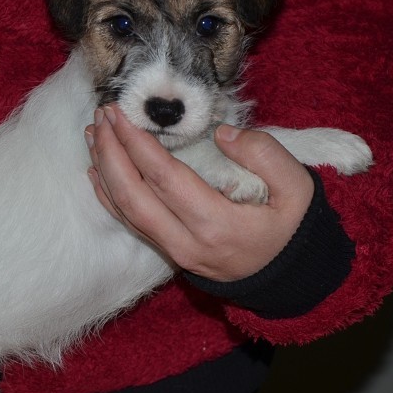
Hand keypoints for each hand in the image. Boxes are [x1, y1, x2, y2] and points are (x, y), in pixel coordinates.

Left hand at [86, 105, 313, 281]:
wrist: (290, 278)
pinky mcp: (169, 253)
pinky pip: (130, 224)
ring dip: (105, 170)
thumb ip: (264, 154)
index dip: (136, 144)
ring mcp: (174, 252)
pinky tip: (97, 171)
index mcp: (217, 224)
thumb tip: (221, 134)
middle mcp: (186, 242)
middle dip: (111, 153)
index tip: (119, 114)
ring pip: (126, 211)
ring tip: (93, 135)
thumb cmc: (293, 228)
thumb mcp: (298, 188)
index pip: (164, 178)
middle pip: (133, 196)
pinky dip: (108, 196)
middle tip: (101, 116)